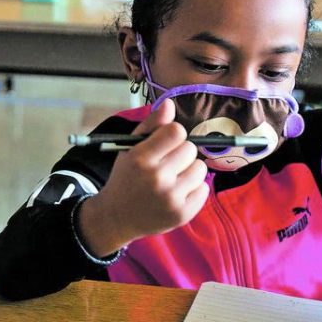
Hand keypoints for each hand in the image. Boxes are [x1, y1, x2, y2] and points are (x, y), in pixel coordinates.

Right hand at [77, 99, 209, 256]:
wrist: (117, 217)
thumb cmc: (126, 177)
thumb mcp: (130, 148)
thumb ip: (151, 125)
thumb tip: (169, 104)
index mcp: (140, 158)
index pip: (176, 131)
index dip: (172, 135)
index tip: (164, 145)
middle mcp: (156, 178)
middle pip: (190, 149)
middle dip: (181, 154)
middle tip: (167, 164)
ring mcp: (170, 198)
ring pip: (200, 168)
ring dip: (189, 170)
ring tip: (173, 178)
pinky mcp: (182, 214)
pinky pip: (204, 189)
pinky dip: (194, 189)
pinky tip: (178, 193)